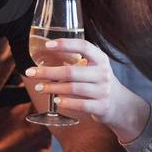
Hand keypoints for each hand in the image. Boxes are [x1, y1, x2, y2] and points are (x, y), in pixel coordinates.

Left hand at [27, 37, 149, 141]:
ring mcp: (103, 91)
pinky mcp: (101, 106)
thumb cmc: (99, 83)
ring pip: (73, 88)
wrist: (121, 105)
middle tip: (31, 72)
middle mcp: (102, 73)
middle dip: (48, 72)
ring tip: (39, 87)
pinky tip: (56, 101)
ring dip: (53, 88)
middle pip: (71, 71)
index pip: (84, 46)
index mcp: (100, 59)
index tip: (48, 45)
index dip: (66, 44)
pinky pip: (81, 104)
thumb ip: (77, 62)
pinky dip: (67, 102)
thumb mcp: (95, 68)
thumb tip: (46, 55)